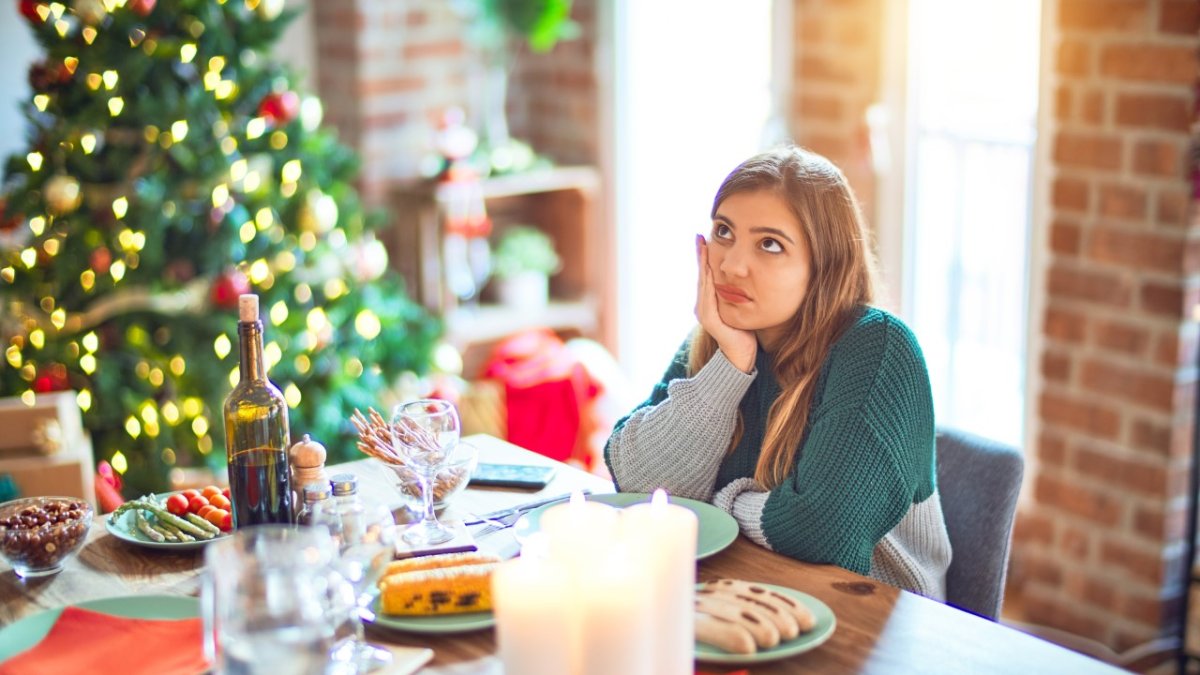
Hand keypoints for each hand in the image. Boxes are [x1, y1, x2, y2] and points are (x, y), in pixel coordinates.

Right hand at [695, 234, 755, 372]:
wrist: (741, 357)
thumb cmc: (744, 333)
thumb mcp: (741, 309)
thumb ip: (738, 296)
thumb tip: (745, 279)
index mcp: (709, 303)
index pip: (706, 275)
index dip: (705, 258)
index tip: (705, 240)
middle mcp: (702, 306)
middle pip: (702, 275)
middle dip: (700, 256)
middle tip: (699, 237)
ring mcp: (703, 312)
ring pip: (702, 282)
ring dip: (702, 264)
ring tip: (702, 247)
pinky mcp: (709, 319)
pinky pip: (707, 295)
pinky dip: (707, 280)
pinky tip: (708, 268)